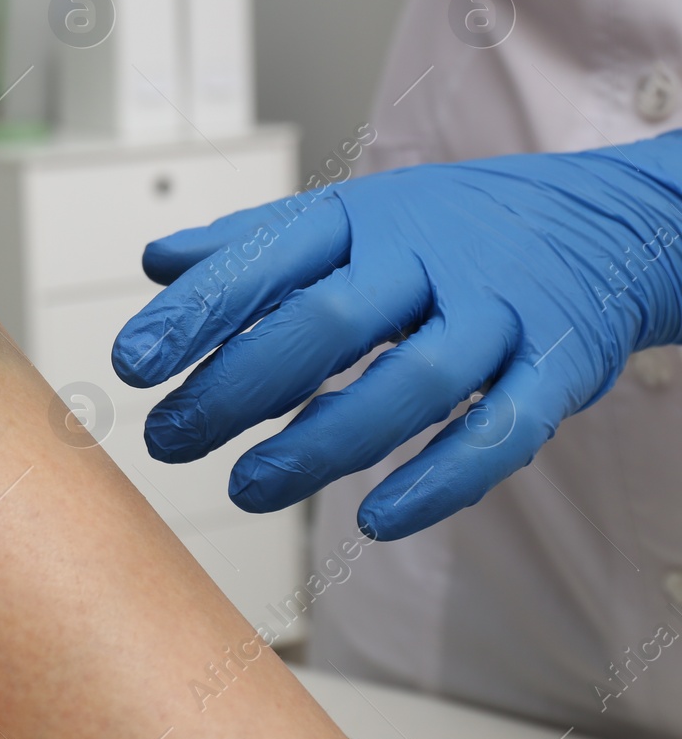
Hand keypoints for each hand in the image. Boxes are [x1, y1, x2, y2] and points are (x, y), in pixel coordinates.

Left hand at [110, 136, 681, 538]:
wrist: (607, 223)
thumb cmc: (448, 230)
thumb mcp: (348, 217)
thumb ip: (251, 245)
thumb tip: (156, 260)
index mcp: (360, 218)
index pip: (266, 257)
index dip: (195, 310)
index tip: (132, 362)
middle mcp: (425, 259)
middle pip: (326, 321)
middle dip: (237, 386)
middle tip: (168, 438)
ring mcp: (494, 313)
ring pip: (410, 382)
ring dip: (322, 443)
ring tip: (245, 487)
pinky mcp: (555, 368)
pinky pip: (501, 431)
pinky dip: (440, 480)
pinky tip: (375, 521)